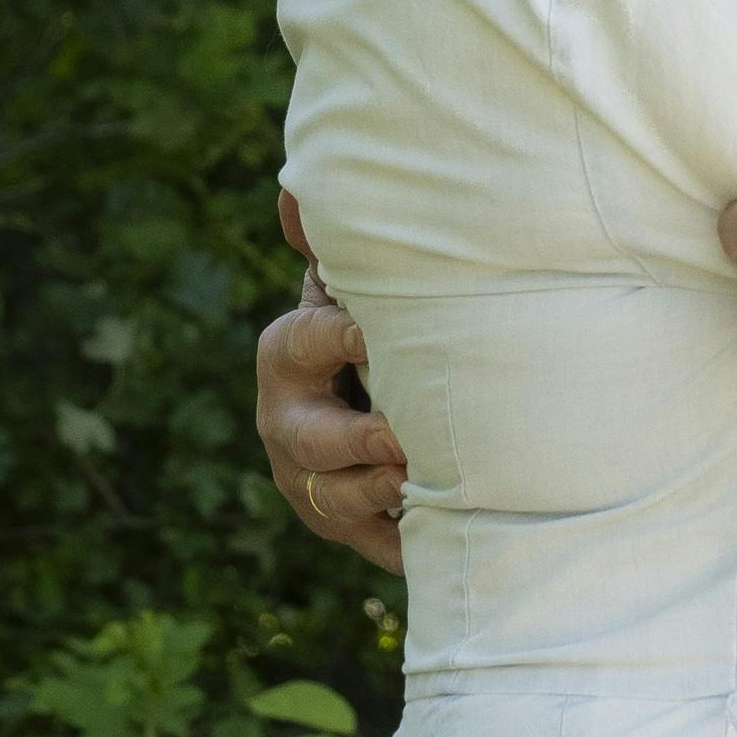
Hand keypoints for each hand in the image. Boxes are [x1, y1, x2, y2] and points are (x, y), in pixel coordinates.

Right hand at [255, 187, 406, 573]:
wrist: (344, 404)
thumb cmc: (358, 330)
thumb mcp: (340, 285)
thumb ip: (334, 245)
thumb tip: (296, 191)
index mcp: (286, 355)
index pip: (306, 342)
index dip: (342, 337)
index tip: (377, 332)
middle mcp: (286, 423)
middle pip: (312, 441)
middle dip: (357, 442)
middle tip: (404, 438)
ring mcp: (311, 481)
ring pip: (336, 500)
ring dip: (381, 495)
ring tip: (425, 486)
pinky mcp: (345, 526)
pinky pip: (376, 545)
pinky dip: (409, 543)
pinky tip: (451, 532)